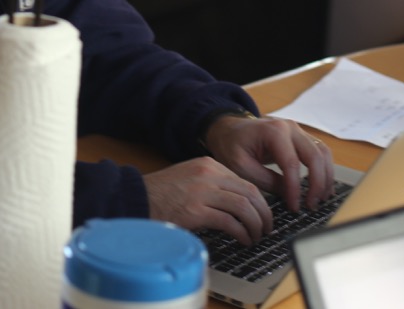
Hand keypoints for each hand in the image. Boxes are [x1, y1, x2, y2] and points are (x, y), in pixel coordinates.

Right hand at [143, 156, 271, 245]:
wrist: (137, 197)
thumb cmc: (162, 193)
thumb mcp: (191, 178)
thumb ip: (213, 184)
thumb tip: (240, 203)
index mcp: (208, 165)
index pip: (245, 182)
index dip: (260, 201)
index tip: (263, 214)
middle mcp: (208, 174)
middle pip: (250, 193)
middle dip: (264, 213)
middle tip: (266, 227)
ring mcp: (202, 192)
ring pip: (244, 207)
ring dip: (255, 225)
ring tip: (256, 236)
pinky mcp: (195, 210)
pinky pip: (230, 222)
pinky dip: (241, 233)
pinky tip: (242, 240)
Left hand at [201, 114, 334, 214]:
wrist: (228, 129)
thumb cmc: (231, 145)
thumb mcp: (240, 166)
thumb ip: (266, 181)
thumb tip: (290, 195)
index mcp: (273, 131)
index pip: (291, 164)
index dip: (296, 189)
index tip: (295, 207)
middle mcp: (290, 127)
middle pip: (315, 156)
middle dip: (318, 184)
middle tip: (312, 206)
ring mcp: (297, 130)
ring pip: (322, 153)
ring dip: (325, 177)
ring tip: (320, 199)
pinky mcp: (300, 137)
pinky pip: (319, 152)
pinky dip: (324, 170)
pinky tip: (322, 188)